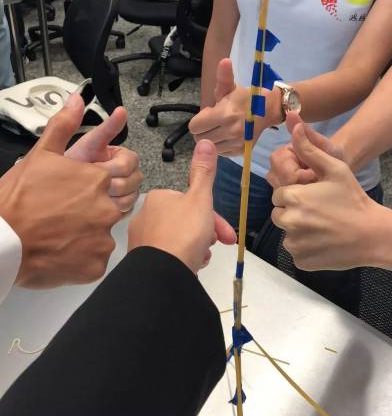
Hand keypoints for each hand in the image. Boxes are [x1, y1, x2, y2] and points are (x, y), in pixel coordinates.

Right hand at [1, 93, 121, 288]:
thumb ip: (63, 125)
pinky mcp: (96, 265)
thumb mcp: (40, 155)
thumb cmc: (18, 198)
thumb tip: (78, 99)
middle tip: (67, 214)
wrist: (2, 242)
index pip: (120, 176)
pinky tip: (62, 250)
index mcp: (98, 179)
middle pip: (114, 206)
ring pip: (106, 234)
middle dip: (95, 209)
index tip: (82, 191)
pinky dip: (83, 256)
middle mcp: (107, 208)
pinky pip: (97, 258)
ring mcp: (103, 239)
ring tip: (62, 232)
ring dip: (89, 233)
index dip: (100, 183)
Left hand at [66, 108, 142, 212]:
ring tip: (89, 193)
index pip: (131, 160)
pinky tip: (95, 205)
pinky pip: (125, 209)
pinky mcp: (121, 209)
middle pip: (134, 179)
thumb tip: (120, 109)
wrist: (55, 189)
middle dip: (111, 182)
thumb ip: (105, 128)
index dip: (114, 166)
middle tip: (88, 181)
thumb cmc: (70, 165)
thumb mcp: (87, 144)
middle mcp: (127, 173)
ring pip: (130, 195)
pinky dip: (111, 208)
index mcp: (121, 155)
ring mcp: (126, 191)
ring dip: (110, 195)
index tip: (96, 167)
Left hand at [128, 140, 235, 273]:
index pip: (191, 203)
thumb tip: (204, 141)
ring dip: (196, 247)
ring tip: (202, 258)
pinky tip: (192, 266)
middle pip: (186, 222)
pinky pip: (168, 255)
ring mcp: (142, 239)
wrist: (162, 273)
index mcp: (159, 197)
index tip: (226, 232)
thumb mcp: (200, 199)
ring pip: (178, 240)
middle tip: (220, 245)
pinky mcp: (142, 260)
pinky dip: (183, 259)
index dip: (213, 216)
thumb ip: (204, 172)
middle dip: (205, 233)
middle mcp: (146, 215)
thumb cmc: (183, 233)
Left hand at [189, 59, 279, 155]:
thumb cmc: (246, 97)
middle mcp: (230, 131)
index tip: (210, 113)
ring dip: (212, 138)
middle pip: (200, 138)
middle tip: (214, 121)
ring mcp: (236, 143)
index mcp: (225, 114)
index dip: (199, 119)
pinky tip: (228, 135)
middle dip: (203, 129)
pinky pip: (221, 153)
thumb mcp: (231, 87)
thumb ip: (223, 76)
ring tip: (222, 128)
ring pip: (210, 147)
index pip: (195, 127)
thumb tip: (224, 61)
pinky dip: (221, 145)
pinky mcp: (240, 151)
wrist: (268, 110)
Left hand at [271, 122, 381, 270]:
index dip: (295, 194)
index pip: (280, 194)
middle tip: (320, 212)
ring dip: (299, 230)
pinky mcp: (301, 261)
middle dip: (294, 212)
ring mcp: (294, 244)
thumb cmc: (353, 199)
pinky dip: (307, 248)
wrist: (373, 235)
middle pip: (280, 214)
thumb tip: (293, 123)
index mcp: (292, 197)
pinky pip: (297, 251)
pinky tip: (324, 241)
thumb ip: (310, 148)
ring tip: (324, 226)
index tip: (314, 197)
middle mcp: (288, 221)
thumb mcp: (335, 169)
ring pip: (287, 233)